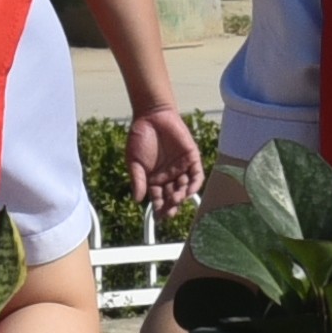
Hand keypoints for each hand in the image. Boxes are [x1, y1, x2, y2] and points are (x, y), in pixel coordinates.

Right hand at [127, 106, 208, 220]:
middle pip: (173, 197)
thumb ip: (137, 180)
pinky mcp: (191, 158)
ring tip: (177, 199)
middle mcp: (169, 177)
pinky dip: (195, 184)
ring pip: (185, 188)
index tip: (158, 217)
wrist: (151, 116)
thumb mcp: (134, 161)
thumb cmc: (139, 137)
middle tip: (169, 211)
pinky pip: (197, 174)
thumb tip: (137, 200)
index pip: (159, 199)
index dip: (159, 209)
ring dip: (182, 196)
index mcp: (154, 180)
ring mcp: (181, 168)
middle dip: (172, 205)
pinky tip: (190, 190)